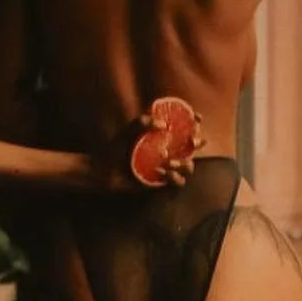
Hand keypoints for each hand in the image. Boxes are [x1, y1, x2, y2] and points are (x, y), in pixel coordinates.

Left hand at [84, 107, 206, 192]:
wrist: (104, 172)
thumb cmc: (114, 149)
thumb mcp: (127, 132)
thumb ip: (141, 123)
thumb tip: (162, 123)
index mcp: (162, 136)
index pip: (184, 126)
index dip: (194, 121)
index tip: (196, 118)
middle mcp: (168, 151)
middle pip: (193, 146)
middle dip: (198, 141)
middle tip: (192, 141)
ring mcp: (167, 167)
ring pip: (189, 165)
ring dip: (186, 163)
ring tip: (171, 163)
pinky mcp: (162, 183)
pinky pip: (178, 182)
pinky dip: (175, 178)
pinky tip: (165, 174)